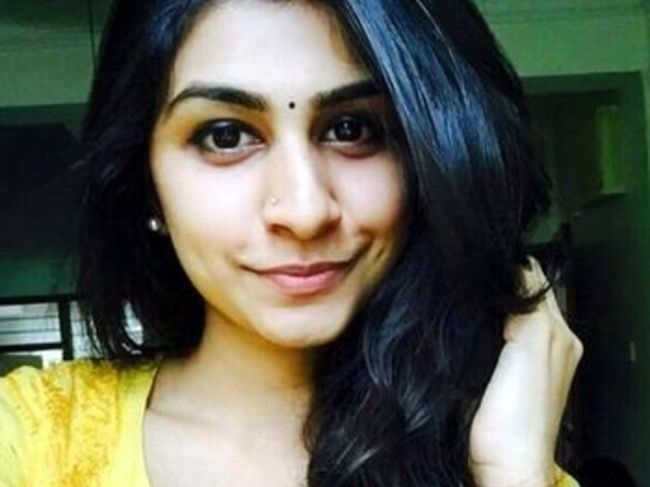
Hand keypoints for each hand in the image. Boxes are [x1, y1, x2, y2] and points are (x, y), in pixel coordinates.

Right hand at [469, 257, 582, 486]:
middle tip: (469, 272)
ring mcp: (529, 359)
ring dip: (490, 301)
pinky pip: (499, 334)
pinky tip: (467, 324)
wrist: (502, 462)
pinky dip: (484, 322)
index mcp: (559, 333)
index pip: (533, 280)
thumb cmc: (517, 416)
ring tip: (465, 293)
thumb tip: (514, 268)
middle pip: (523, 295)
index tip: (480, 256)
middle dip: (499, 281)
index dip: (507, 265)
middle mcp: (551, 342)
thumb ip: (527, 304)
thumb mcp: (529, 343)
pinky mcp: (508, 374)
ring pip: (509, 313)